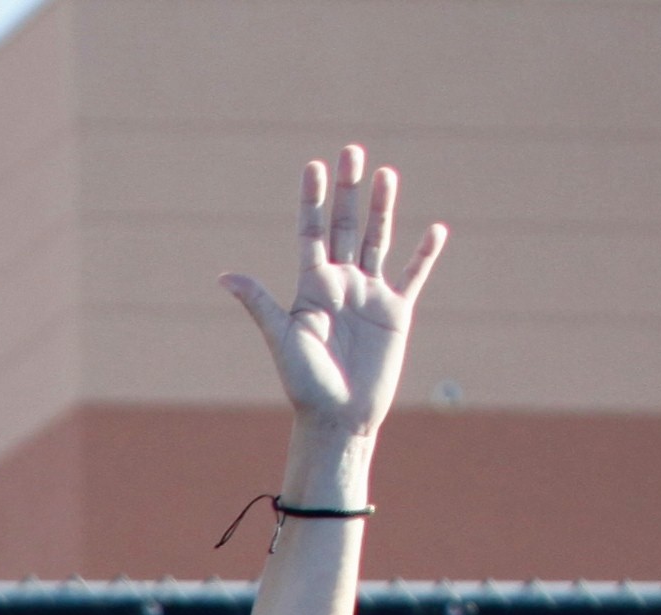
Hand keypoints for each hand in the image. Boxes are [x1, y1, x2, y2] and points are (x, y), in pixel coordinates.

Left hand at [225, 144, 444, 451]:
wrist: (338, 416)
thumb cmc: (304, 383)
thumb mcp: (282, 339)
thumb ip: (260, 303)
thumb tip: (224, 276)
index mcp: (311, 286)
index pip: (312, 232)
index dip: (313, 200)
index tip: (314, 165)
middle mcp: (340, 283)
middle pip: (345, 226)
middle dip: (349, 190)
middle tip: (352, 150)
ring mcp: (369, 294)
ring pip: (378, 240)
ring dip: (382, 208)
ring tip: (387, 174)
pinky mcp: (396, 311)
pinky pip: (412, 275)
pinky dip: (425, 254)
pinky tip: (435, 229)